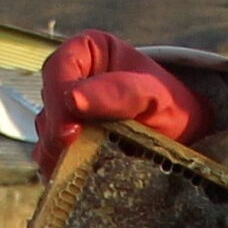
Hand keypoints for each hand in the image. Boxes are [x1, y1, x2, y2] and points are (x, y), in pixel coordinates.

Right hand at [37, 30, 201, 158]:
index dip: (58, 97)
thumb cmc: (168, 102)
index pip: (58, 69)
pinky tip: (77, 176)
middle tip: (71, 150)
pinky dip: (60, 167)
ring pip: (46, 130)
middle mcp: (69, 78)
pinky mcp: (64, 140)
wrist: (180, 130)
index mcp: (86, 51)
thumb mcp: (151, 93)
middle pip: (48, 102)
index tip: (70, 129)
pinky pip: (51, 155)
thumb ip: (118, 91)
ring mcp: (63, 110)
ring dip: (58, 150)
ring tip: (83, 165)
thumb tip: (73, 99)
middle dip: (56, 129)